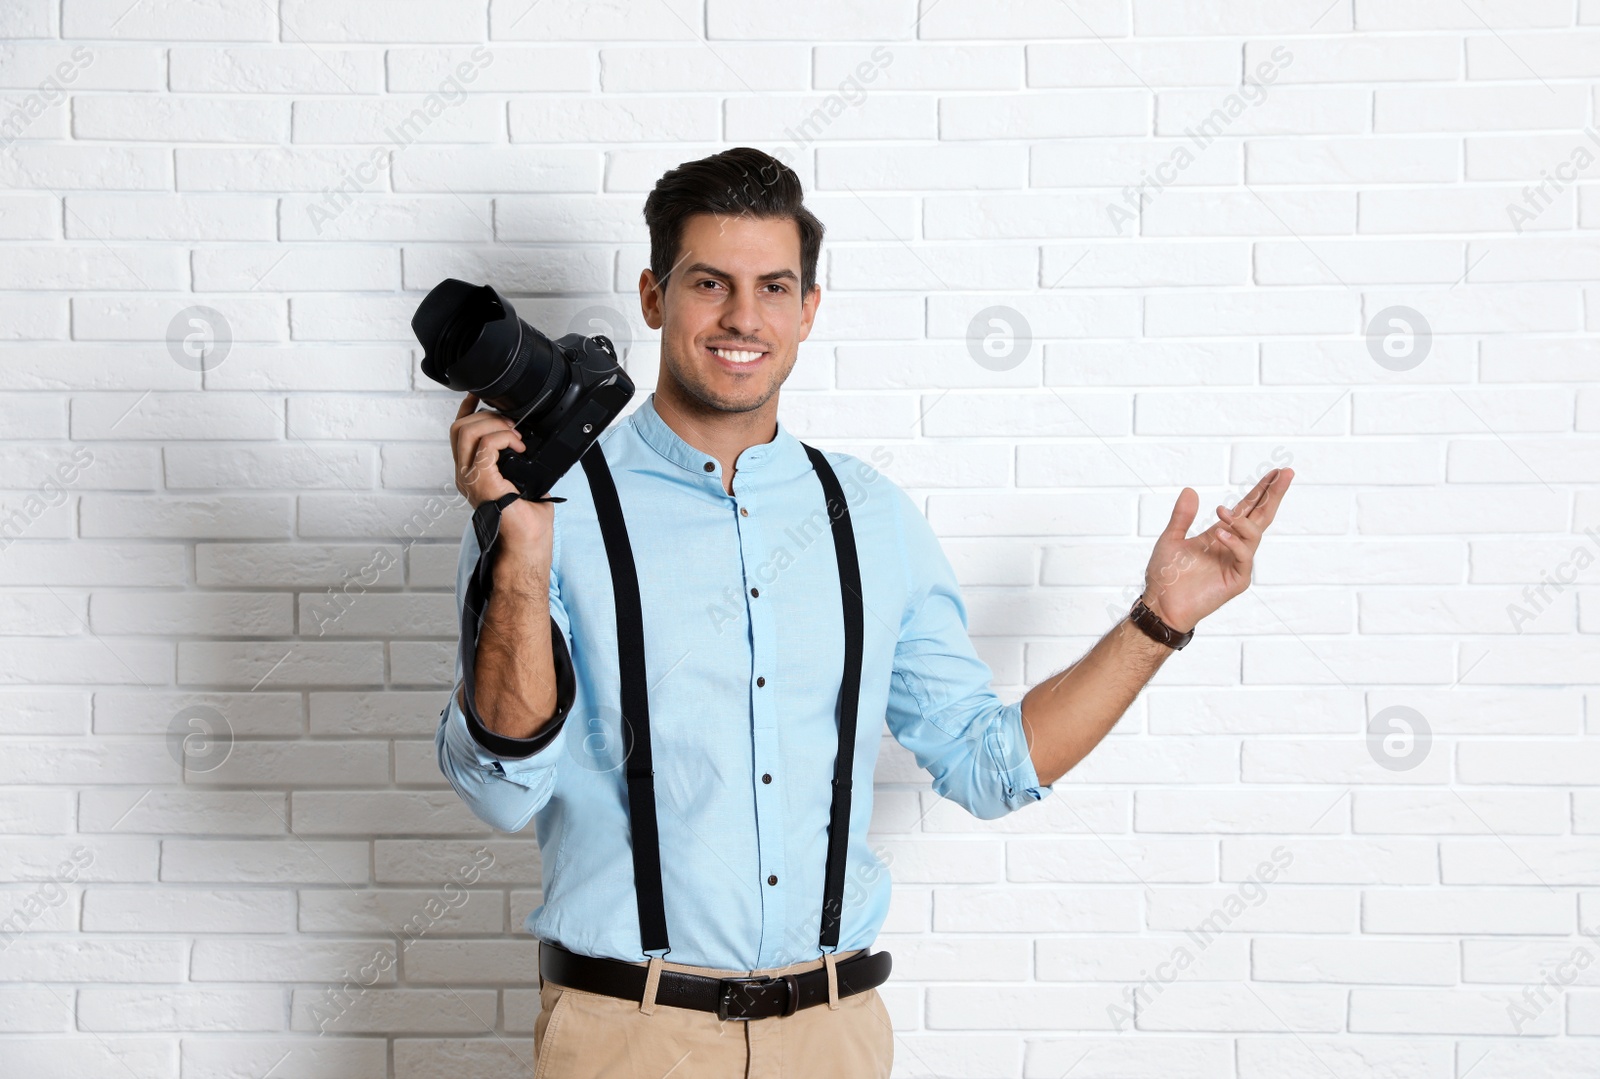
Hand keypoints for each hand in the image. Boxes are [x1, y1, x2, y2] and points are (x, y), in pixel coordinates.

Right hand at [449, 393, 551, 565]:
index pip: (459, 433)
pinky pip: (485, 447)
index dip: (467, 408)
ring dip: (495, 425)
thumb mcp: (525, 482)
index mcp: (472, 474)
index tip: (480, 394)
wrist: (527, 548)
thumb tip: (533, 443)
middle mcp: (465, 476)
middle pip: (459, 428)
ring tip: (516, 436)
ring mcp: (469, 480)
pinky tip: (520, 447)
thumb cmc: (527, 524)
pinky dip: (504, 439)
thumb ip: (519, 461)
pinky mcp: (481, 483)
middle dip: (487, 415)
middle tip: (513, 425)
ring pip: (467, 432)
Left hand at [1138, 468, 1294, 632]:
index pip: (1248, 509)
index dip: (1261, 491)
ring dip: (1241, 521)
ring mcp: (1237, 563)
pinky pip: (1244, 556)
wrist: (1161, 604)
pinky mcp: (1237, 579)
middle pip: (1261, 517)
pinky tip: (1220, 534)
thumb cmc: (1166, 575)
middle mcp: (1233, 547)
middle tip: (1286, 473)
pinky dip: (1235, 542)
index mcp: (1221, 535)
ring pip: (1254, 535)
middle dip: (1273, 495)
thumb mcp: (1171, 539)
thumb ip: (1182, 516)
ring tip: (1222, 512)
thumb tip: (1191, 490)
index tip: (1275, 472)